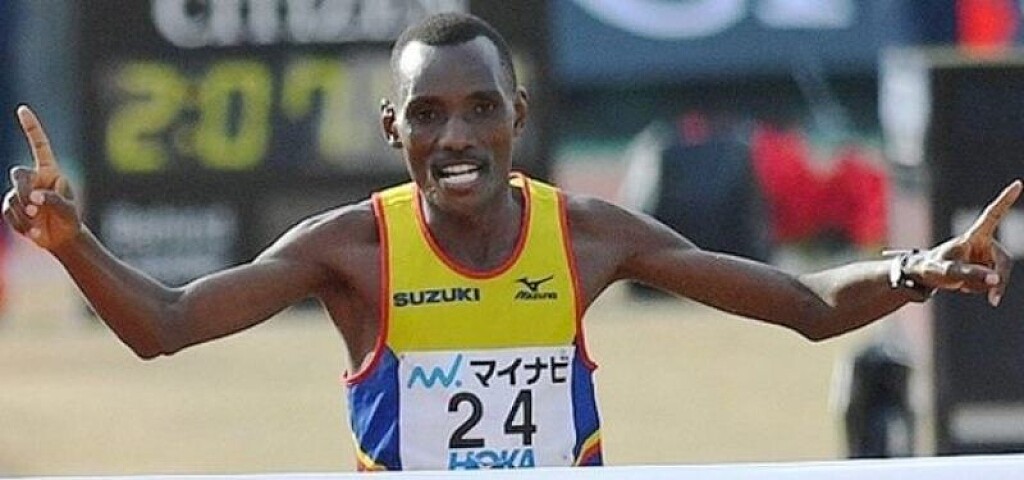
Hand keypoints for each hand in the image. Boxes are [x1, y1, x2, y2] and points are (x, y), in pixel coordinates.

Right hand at [1, 105, 81, 250]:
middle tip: (35, 210)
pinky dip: (19, 223)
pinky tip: (31, 230)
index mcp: (50, 171)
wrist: (59, 238)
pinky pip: (7, 212)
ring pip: (11, 197)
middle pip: (17, 174)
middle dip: (23, 192)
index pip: (39, 146)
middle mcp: (34, 178)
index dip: (31, 127)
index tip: (22, 109)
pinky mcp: (11, 206)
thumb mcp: (68, 212)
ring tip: (38, 223)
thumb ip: (55, 202)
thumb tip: (35, 198)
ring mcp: (20, 192)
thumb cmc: (68, 220)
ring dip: (24, 213)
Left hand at [908, 179, 1021, 305]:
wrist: (927, 276)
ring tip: (962, 287)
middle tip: (993, 299)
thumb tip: (995, 279)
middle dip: (999, 280)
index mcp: (974, 235)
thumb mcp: (945, 272)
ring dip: (986, 287)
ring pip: (1000, 275)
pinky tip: (967, 287)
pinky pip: (994, 283)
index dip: (1005, 200)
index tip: (1018, 184)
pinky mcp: (988, 268)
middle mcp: (984, 243)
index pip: (992, 215)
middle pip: (1004, 261)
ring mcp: (987, 256)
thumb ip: (968, 274)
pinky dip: (984, 290)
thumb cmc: (931, 268)